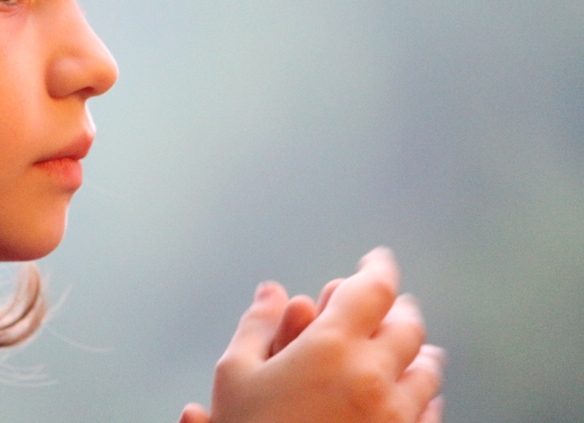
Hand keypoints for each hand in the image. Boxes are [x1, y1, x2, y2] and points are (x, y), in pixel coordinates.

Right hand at [179, 248, 444, 422]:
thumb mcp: (235, 375)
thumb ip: (256, 325)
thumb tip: (270, 293)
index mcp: (333, 347)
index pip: (373, 289)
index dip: (378, 267)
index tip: (376, 260)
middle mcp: (375, 377)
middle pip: (408, 326)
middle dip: (398, 308)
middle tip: (390, 304)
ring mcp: (397, 417)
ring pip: (427, 371)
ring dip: (418, 351)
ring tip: (411, 347)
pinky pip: (431, 414)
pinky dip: (426, 396)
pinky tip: (416, 396)